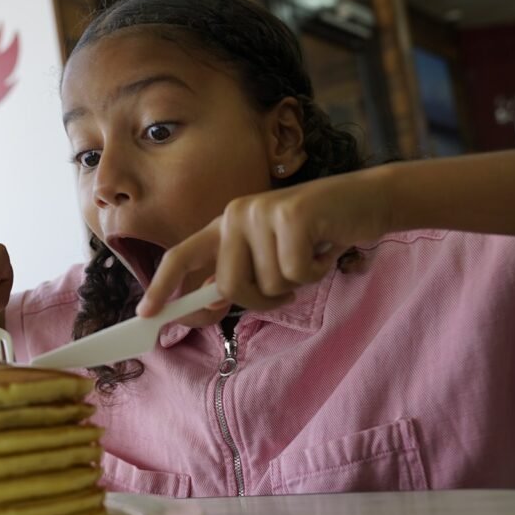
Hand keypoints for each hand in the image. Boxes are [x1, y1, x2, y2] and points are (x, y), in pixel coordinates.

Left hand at [138, 168, 392, 317]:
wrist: (367, 200)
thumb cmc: (317, 235)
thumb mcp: (271, 255)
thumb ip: (239, 275)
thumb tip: (204, 305)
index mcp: (224, 226)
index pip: (181, 256)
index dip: (162, 287)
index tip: (147, 314)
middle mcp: (235, 215)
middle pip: (229, 287)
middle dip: (261, 300)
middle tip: (290, 286)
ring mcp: (262, 212)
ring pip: (267, 285)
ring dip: (296, 284)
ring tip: (311, 255)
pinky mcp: (292, 216)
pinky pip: (296, 275)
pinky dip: (317, 272)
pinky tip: (325, 248)